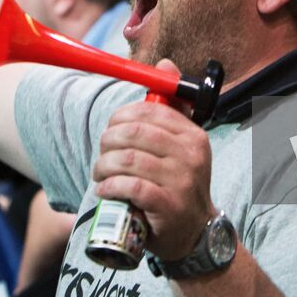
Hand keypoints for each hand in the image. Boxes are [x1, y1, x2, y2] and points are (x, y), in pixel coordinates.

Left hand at [92, 59, 214, 260]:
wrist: (196, 232)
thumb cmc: (181, 183)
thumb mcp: (183, 144)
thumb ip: (173, 107)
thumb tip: (165, 63)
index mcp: (193, 134)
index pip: (148, 112)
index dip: (120, 117)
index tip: (111, 131)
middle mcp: (191, 155)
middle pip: (134, 133)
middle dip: (108, 141)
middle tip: (102, 154)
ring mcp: (181, 181)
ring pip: (128, 159)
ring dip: (104, 166)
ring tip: (100, 174)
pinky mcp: (168, 206)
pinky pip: (131, 186)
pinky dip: (111, 186)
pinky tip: (105, 189)